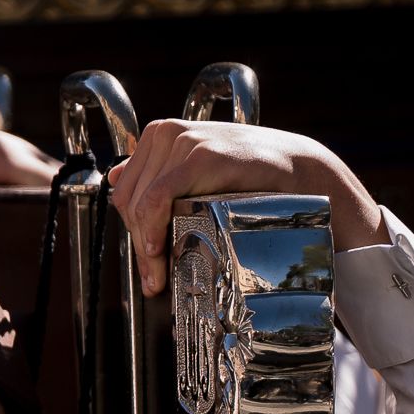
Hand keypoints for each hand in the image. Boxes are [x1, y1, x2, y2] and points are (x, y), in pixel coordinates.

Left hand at [109, 119, 383, 292]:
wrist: (299, 166)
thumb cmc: (249, 172)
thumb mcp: (197, 165)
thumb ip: (158, 171)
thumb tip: (115, 175)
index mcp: (159, 135)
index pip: (126, 192)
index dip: (130, 231)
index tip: (145, 264)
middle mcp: (166, 133)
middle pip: (130, 202)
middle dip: (138, 246)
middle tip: (152, 279)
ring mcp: (183, 141)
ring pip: (140, 205)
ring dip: (146, 248)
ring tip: (159, 274)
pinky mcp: (200, 156)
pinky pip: (157, 199)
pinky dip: (151, 227)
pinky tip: (157, 249)